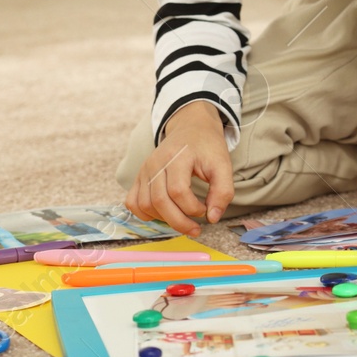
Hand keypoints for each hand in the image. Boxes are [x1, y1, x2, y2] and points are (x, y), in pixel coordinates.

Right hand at [124, 101, 233, 236]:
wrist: (191, 127)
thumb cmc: (207, 147)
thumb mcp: (223, 165)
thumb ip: (223, 191)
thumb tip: (212, 218)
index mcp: (177, 157)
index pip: (178, 191)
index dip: (192, 208)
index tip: (206, 209)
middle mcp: (156, 162)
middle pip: (159, 201)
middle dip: (179, 222)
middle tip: (196, 229)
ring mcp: (144, 169)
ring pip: (144, 205)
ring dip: (163, 219)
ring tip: (182, 219)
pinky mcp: (139, 176)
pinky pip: (133, 201)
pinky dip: (145, 214)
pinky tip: (163, 214)